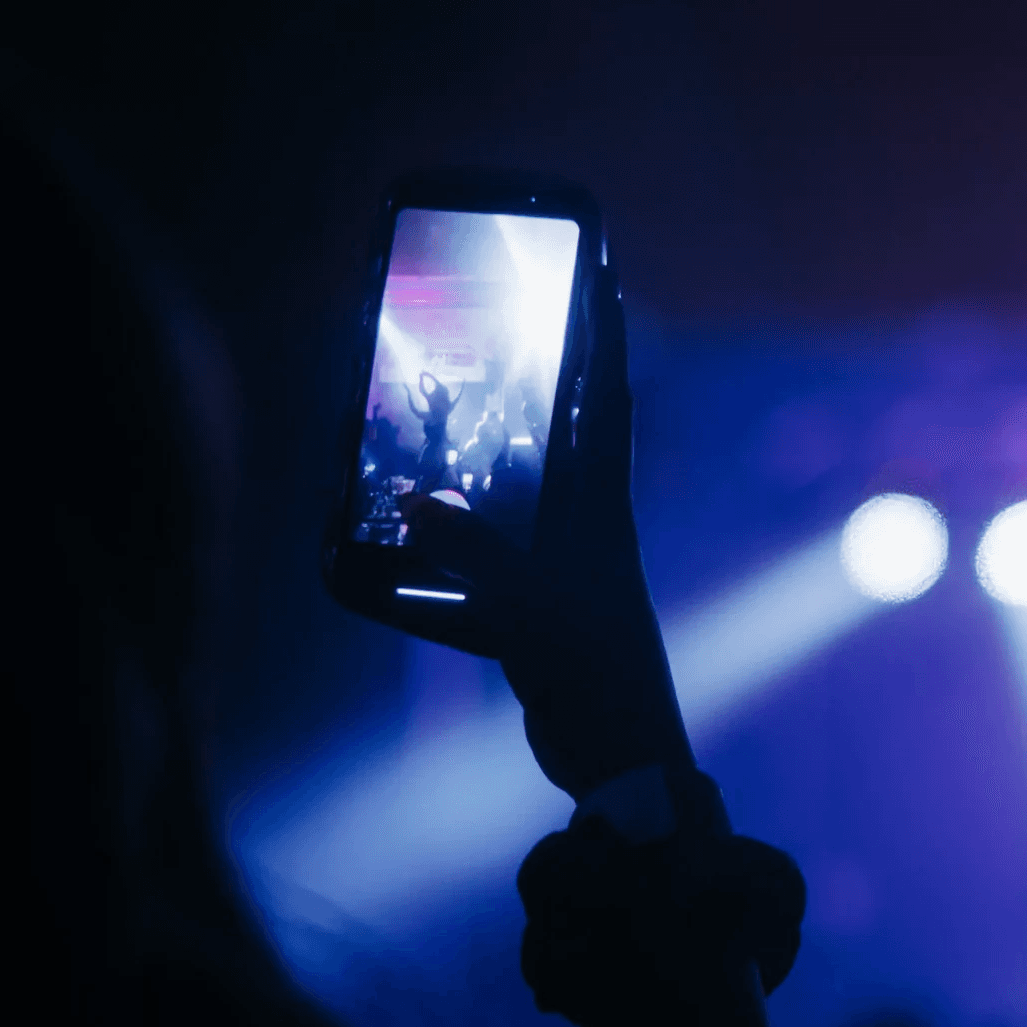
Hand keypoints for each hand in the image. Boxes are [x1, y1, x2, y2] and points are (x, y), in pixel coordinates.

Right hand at [399, 259, 692, 800]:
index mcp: (604, 511)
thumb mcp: (527, 609)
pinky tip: (402, 542)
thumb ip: (468, 557)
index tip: (599, 269)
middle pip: (564, 431)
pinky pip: (488, 561)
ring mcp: (566, 570)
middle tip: (501, 324)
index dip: (604, 334)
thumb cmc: (594, 674)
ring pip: (519, 494)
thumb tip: (410, 503)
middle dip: (541, 378)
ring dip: (483, 461)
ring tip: (435, 421)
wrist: (624, 758)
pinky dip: (449, 550)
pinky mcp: (540, 612)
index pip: (609, 399)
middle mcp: (590, 529)